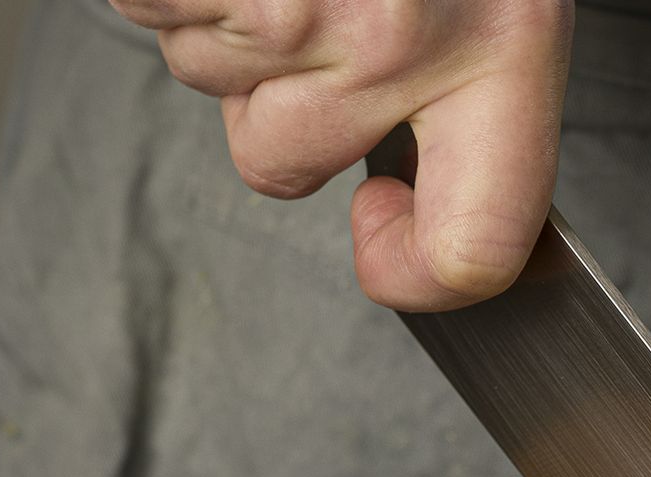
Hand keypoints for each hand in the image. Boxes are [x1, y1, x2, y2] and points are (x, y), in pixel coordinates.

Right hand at [112, 0, 570, 309]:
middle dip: (276, 93)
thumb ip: (467, 96)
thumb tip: (412, 198)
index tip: (386, 229)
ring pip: (205, 77)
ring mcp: (285, 4)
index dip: (419, 275)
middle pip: (279, 162)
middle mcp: (395, 40)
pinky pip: (148, 7)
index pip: (476, 249)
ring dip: (222, 10)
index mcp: (501, 51)